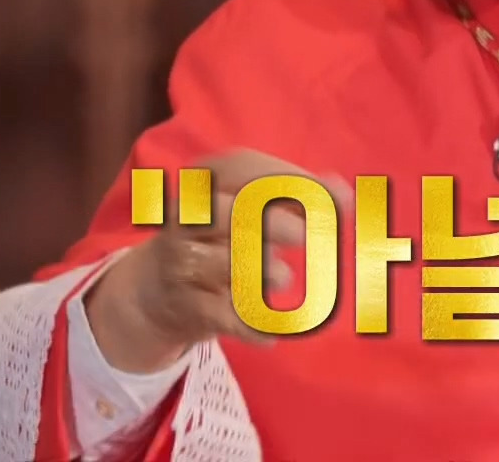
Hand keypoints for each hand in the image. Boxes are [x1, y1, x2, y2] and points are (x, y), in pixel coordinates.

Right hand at [85, 149, 353, 372]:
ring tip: (284, 278)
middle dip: (270, 223)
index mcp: (203, 185)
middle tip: (306, 235)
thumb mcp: (250, 212)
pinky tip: (272, 332)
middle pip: (223, 213)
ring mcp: (182, 265)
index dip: (288, 178)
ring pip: (222, 265)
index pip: (239, 166)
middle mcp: (186, 221)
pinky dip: (254, 326)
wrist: (153, 293)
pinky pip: (224, 317)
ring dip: (261, 273)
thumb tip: (345, 194)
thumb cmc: (219, 240)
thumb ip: (299, 198)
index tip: (333, 198)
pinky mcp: (187, 307)